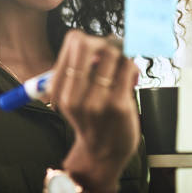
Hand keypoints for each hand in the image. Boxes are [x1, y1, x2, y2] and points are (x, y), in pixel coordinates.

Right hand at [48, 30, 139, 192]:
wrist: (103, 154)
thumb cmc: (92, 119)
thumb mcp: (74, 96)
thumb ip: (82, 69)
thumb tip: (105, 39)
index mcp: (61, 89)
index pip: (73, 42)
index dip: (87, 38)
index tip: (94, 48)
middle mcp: (75, 94)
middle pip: (87, 43)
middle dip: (103, 42)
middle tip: (110, 51)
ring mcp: (96, 100)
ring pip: (112, 53)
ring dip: (121, 54)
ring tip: (121, 66)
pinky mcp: (118, 106)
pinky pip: (128, 68)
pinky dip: (131, 67)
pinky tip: (130, 78)